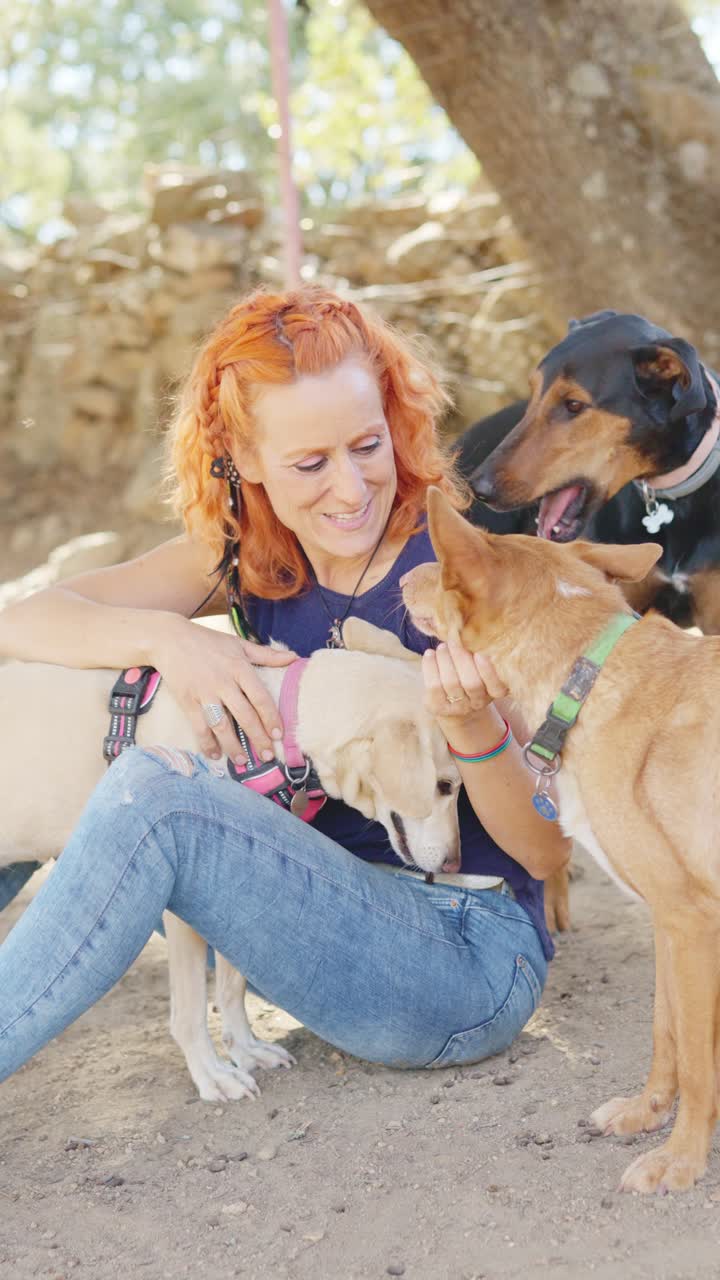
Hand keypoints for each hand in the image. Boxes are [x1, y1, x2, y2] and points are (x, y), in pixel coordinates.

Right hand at [154, 616, 296, 763]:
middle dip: (257, 738)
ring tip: (242, 761)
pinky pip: (199, 727)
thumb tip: (295, 658)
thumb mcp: (238, 643)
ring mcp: (204, 693)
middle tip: (267, 756)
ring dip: (233, 746)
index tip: (278, 735)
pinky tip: (215, 755)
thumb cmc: (208, 641)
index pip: (260, 697)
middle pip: (244, 715)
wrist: (169, 639)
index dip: (271, 718)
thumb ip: (266, 654)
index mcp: (239, 668)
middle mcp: (223, 682)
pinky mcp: (187, 701)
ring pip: (222, 725)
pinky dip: (206, 743)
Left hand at [421, 638, 507, 730]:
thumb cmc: (468, 674)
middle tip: (453, 641)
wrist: (452, 701)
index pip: (496, 686)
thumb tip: (468, 630)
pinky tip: (430, 654)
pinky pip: (433, 687)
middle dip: (461, 658)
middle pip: (471, 682)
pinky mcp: (438, 707)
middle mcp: (478, 702)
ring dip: (445, 660)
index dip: (488, 671)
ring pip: (451, 683)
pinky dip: (430, 667)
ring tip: (442, 647)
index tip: (479, 654)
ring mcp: (458, 707)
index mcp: (494, 691)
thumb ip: (477, 653)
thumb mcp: (478, 666)